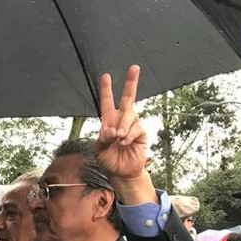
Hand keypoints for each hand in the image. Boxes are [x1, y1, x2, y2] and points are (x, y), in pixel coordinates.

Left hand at [94, 66, 155, 204]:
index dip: (106, 89)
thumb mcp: (98, 150)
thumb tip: (112, 130)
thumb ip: (102, 139)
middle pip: (128, 98)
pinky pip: (136, 128)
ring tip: (118, 138)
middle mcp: (121, 120)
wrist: (121, 172)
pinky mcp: (141, 133)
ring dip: (123, 126)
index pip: (107, 102)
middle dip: (131, 82)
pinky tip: (125, 142)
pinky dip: (129, 135)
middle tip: (134, 67)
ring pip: (129, 115)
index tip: (106, 76)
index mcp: (108, 121)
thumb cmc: (108, 160)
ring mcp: (133, 125)